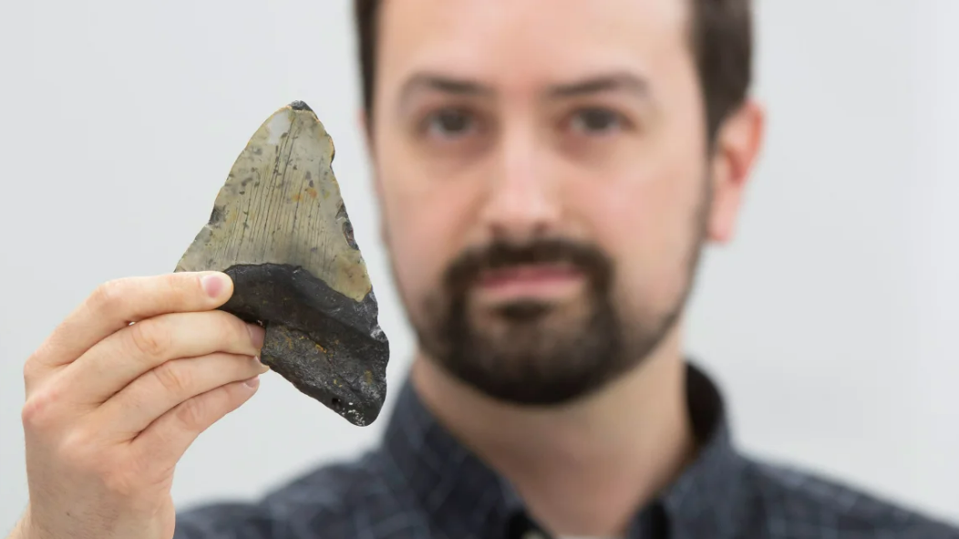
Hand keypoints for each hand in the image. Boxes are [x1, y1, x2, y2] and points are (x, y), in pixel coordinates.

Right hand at [11, 272, 267, 538]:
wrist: (72, 535)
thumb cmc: (94, 452)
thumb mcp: (87, 396)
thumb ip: (126, 350)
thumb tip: (212, 304)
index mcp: (48, 365)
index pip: (111, 302)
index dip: (174, 286)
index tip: (223, 285)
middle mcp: (57, 401)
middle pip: (151, 338)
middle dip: (216, 327)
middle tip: (254, 330)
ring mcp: (87, 441)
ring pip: (175, 377)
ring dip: (229, 361)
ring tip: (256, 358)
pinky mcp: (124, 475)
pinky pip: (190, 418)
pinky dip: (228, 395)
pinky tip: (246, 388)